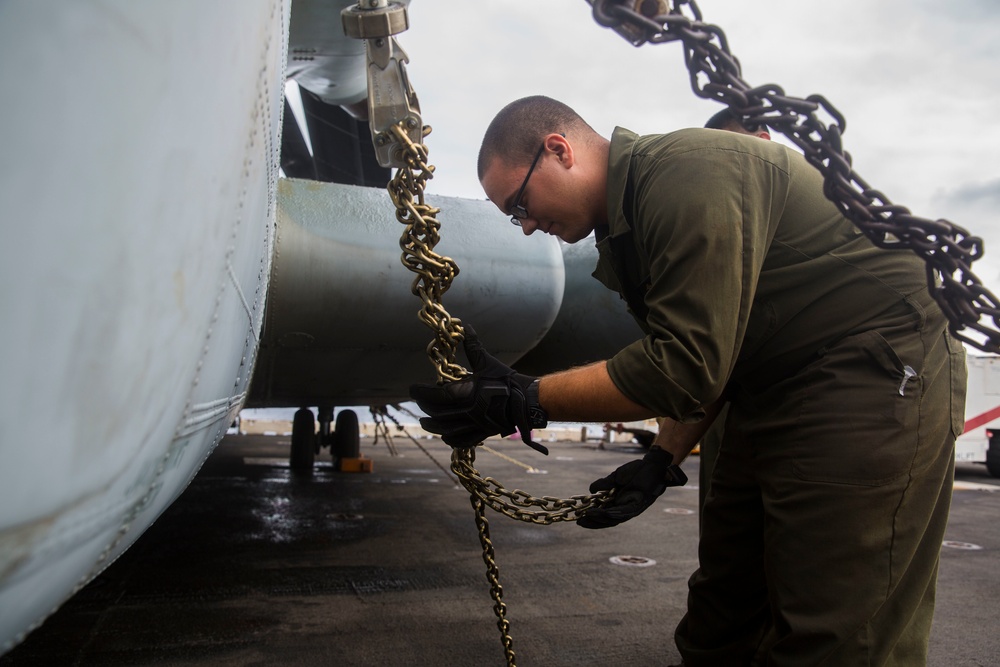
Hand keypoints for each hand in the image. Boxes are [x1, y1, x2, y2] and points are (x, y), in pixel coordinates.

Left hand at [409, 325, 548, 453]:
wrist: (526, 401)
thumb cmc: (505, 380)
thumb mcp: (487, 362)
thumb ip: (474, 345)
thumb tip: (466, 327)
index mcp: (465, 393)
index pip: (435, 395)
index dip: (420, 392)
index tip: (412, 388)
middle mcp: (467, 411)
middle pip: (437, 413)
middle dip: (425, 407)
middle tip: (420, 401)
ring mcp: (474, 424)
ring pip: (446, 430)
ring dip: (433, 426)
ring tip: (424, 422)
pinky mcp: (482, 433)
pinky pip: (462, 440)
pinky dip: (451, 439)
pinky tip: (445, 436)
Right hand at [577, 448, 686, 528]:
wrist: (651, 466)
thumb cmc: (635, 471)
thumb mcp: (615, 477)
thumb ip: (604, 484)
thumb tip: (591, 490)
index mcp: (618, 502)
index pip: (603, 514)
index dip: (591, 518)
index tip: (579, 518)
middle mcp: (624, 509)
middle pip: (607, 521)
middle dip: (593, 522)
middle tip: (580, 522)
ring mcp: (631, 509)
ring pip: (614, 519)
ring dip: (600, 518)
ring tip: (588, 515)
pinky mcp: (638, 507)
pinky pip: (624, 513)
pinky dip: (613, 514)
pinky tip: (602, 512)